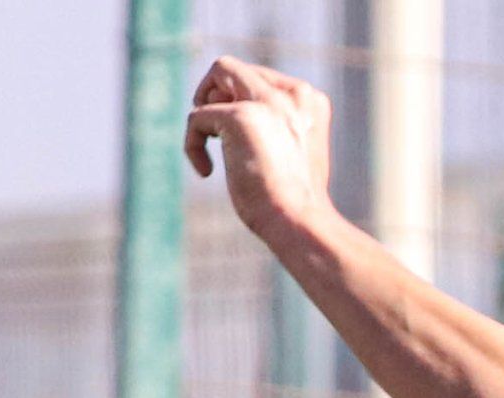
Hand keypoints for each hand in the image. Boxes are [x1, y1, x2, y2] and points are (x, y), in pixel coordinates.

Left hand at [184, 57, 336, 242]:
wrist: (299, 223)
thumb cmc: (294, 201)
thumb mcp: (290, 151)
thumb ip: (272, 123)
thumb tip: (225, 111)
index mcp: (311, 101)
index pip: (260, 77)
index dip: (238, 100)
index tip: (240, 137)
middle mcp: (293, 95)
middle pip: (234, 68)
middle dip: (215, 94)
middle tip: (217, 133)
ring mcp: (268, 103)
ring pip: (216, 73)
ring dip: (205, 109)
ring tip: (214, 144)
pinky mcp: (241, 117)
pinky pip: (196, 116)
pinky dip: (192, 144)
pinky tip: (206, 172)